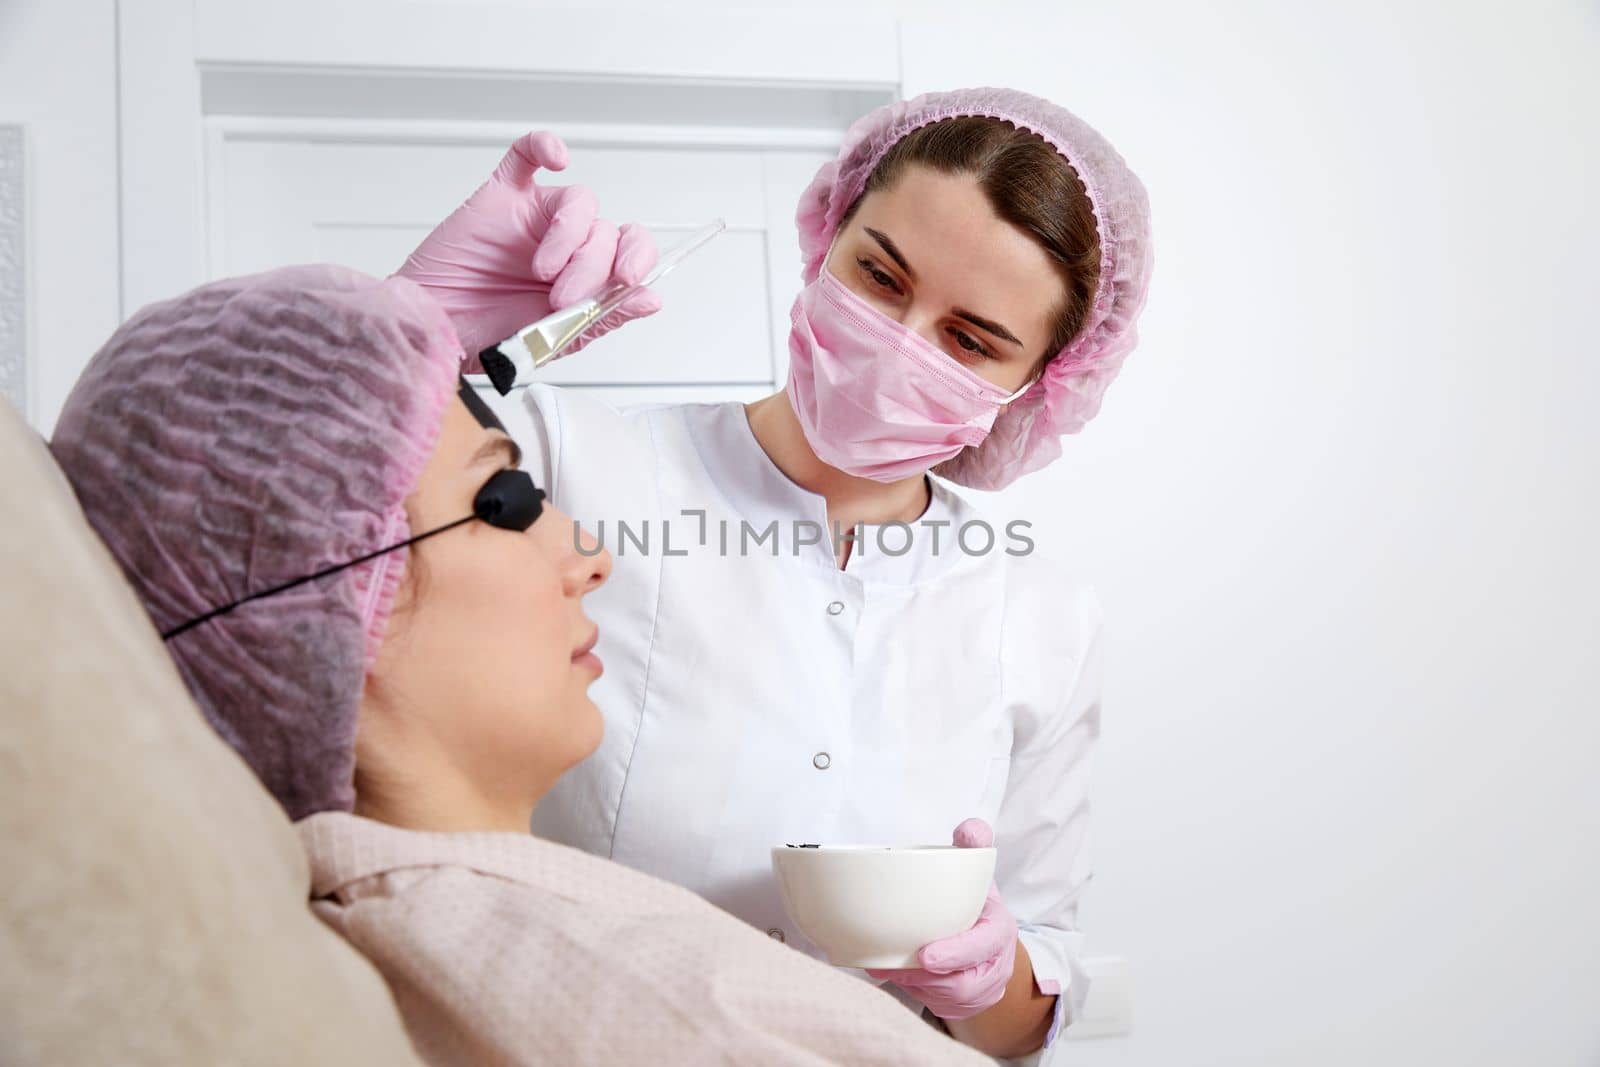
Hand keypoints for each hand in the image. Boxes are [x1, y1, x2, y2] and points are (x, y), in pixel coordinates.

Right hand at [396, 130, 661, 359]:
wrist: (436, 331)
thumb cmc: (488, 337)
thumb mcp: (555, 339)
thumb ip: (603, 315)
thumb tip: (651, 299)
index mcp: (587, 276)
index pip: (631, 250)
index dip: (638, 258)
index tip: (626, 280)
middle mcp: (568, 244)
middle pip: (606, 230)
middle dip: (592, 265)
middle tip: (562, 297)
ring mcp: (535, 218)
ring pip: (579, 200)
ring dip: (569, 235)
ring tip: (541, 271)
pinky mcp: (501, 197)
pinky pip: (527, 157)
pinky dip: (543, 147)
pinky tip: (556, 158)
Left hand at [866, 818, 1017, 1019]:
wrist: (988, 944)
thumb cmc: (975, 905)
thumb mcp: (978, 874)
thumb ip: (973, 847)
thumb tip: (970, 828)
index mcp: (1000, 930)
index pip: (985, 945)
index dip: (957, 953)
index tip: (925, 955)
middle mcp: (996, 965)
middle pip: (961, 982)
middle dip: (924, 977)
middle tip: (890, 964)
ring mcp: (982, 991)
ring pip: (944, 997)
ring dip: (913, 984)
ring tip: (885, 965)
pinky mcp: (964, 1006)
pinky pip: (936, 1005)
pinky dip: (912, 991)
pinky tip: (891, 974)